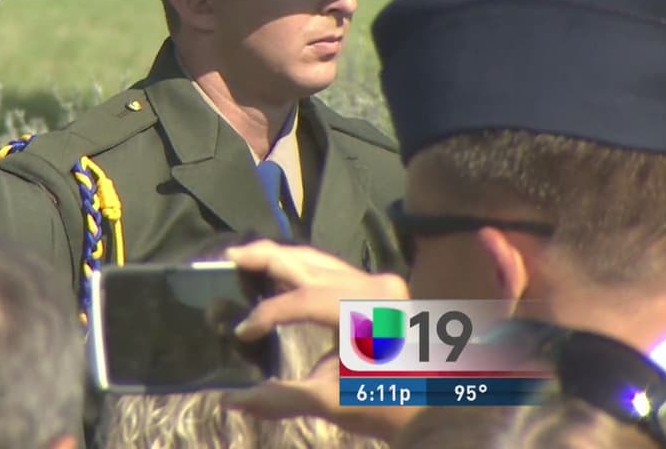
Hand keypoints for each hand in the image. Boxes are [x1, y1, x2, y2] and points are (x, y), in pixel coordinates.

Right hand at [219, 240, 415, 441]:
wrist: (437, 409)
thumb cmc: (387, 404)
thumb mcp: (332, 402)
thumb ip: (279, 397)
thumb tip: (229, 400)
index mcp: (363, 309)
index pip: (300, 302)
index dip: (266, 315)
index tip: (242, 334)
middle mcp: (372, 285)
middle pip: (306, 262)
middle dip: (264, 257)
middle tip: (228, 256)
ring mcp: (378, 282)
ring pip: (318, 260)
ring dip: (281, 259)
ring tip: (245, 259)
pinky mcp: (378, 288)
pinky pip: (331, 270)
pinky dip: (301, 271)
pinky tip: (278, 276)